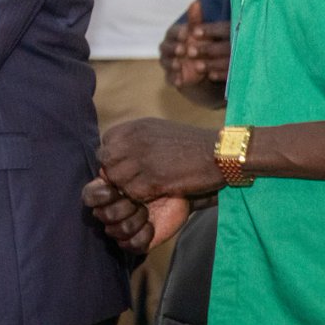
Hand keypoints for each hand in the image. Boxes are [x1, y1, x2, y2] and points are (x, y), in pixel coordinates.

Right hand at [82, 177, 191, 251]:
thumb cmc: (158, 177)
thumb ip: (119, 168)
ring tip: (147, 211)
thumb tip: (105, 172)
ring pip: (116, 231)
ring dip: (137, 219)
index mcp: (105, 190)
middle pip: (103, 215)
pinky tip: (151, 225)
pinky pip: (130, 245)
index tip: (118, 189)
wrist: (179, 192)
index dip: (101, 196)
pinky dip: (144, 235)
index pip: (88, 196)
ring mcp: (121, 228)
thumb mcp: (140, 165)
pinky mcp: (135, 243)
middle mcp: (109, 211)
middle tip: (140, 199)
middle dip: (126, 206)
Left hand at [99, 118, 224, 201]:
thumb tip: (114, 152)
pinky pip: (133, 193)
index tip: (129, 165)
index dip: (115, 158)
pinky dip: (142, 196)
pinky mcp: (152, 179)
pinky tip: (158, 191)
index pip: (106, 144)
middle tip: (136, 180)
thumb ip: (133, 140)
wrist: (218, 153)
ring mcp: (141, 159)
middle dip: (117, 174)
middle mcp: (133, 140)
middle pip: (107, 163)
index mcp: (133, 127)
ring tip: (148, 186)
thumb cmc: (189, 144)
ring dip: (128, 187)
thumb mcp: (156, 131)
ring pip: (117, 180)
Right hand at [160, 1, 230, 87]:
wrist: (202, 66)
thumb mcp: (200, 32)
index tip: (186, 34)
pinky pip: (169, 78)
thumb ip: (196, 20)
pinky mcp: (171, 76)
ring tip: (178, 65)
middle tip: (182, 50)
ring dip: (171, 63)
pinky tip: (180, 81)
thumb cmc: (199, 44)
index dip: (178, 33)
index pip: (172, 32)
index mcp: (174, 36)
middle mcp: (168, 48)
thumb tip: (196, 2)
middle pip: (165, 47)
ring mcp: (168, 63)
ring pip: (165, 62)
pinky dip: (173, 79)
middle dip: (173, 48)